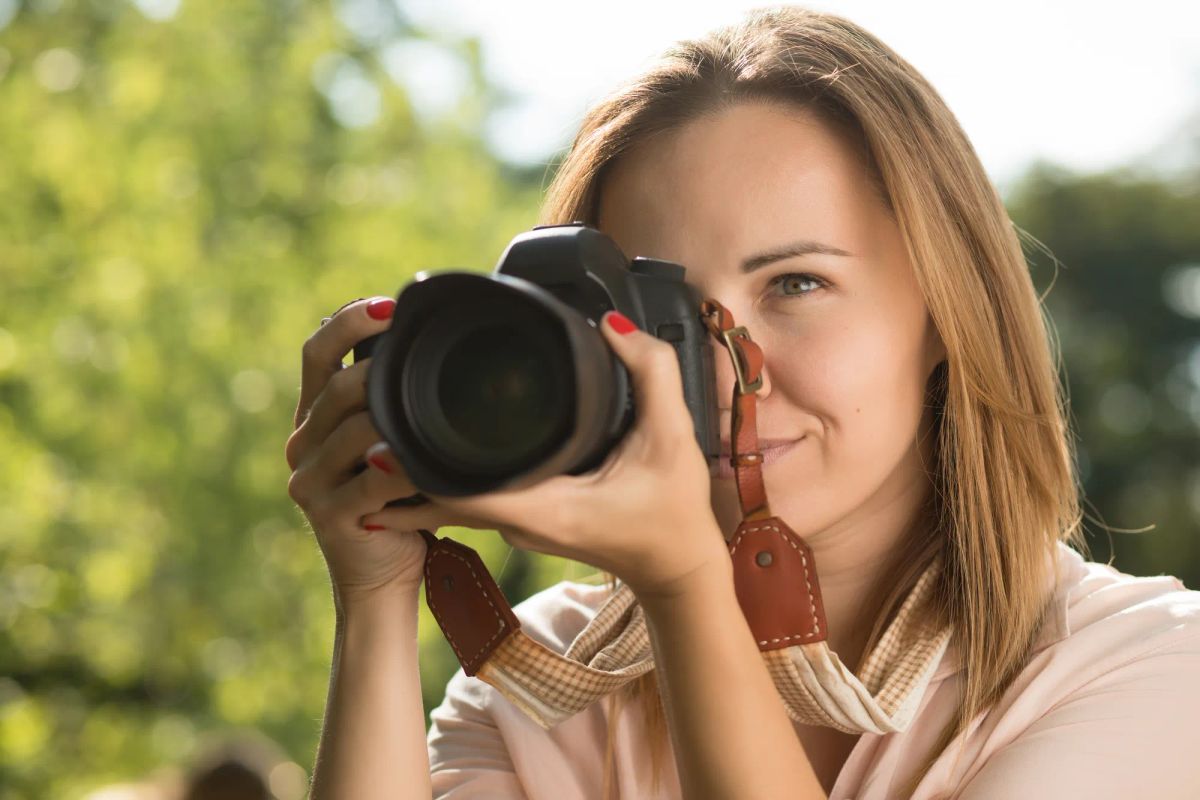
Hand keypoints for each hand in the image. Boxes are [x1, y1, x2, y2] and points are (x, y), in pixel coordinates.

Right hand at [284, 297, 499, 606]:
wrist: (380, 575)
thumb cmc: (397, 503)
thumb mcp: (390, 445)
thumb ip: (393, 405)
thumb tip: (433, 351)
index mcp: (314, 418)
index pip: (317, 353)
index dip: (348, 321)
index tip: (390, 304)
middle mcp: (302, 444)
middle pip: (336, 389)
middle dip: (378, 374)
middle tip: (418, 365)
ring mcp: (309, 481)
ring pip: (351, 432)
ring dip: (393, 422)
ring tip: (428, 415)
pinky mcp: (330, 515)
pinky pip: (369, 482)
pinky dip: (400, 471)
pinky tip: (422, 465)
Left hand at [359, 310, 729, 600]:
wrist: (677, 568)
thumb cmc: (675, 511)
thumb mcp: (673, 435)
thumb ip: (649, 371)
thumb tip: (612, 323)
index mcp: (547, 509)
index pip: (459, 491)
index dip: (414, 466)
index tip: (381, 434)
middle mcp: (521, 524)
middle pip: (438, 496)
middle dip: (399, 465)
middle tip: (360, 421)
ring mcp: (518, 528)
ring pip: (447, 502)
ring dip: (410, 476)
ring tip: (368, 438)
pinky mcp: (523, 523)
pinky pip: (466, 503)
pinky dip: (436, 483)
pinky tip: (412, 461)